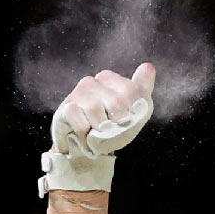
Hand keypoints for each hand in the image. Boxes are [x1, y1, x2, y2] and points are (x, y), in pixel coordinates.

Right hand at [39, 63, 155, 195]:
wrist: (85, 147)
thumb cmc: (111, 126)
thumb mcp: (134, 109)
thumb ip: (142, 88)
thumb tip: (148, 66)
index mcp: (110, 79)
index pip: (130, 90)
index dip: (131, 112)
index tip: (125, 121)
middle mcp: (92, 82)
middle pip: (116, 102)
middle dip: (117, 123)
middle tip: (110, 129)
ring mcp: (77, 94)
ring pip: (95, 110)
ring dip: (99, 129)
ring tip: (96, 132)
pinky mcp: (66, 108)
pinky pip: (80, 122)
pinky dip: (85, 134)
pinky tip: (84, 133)